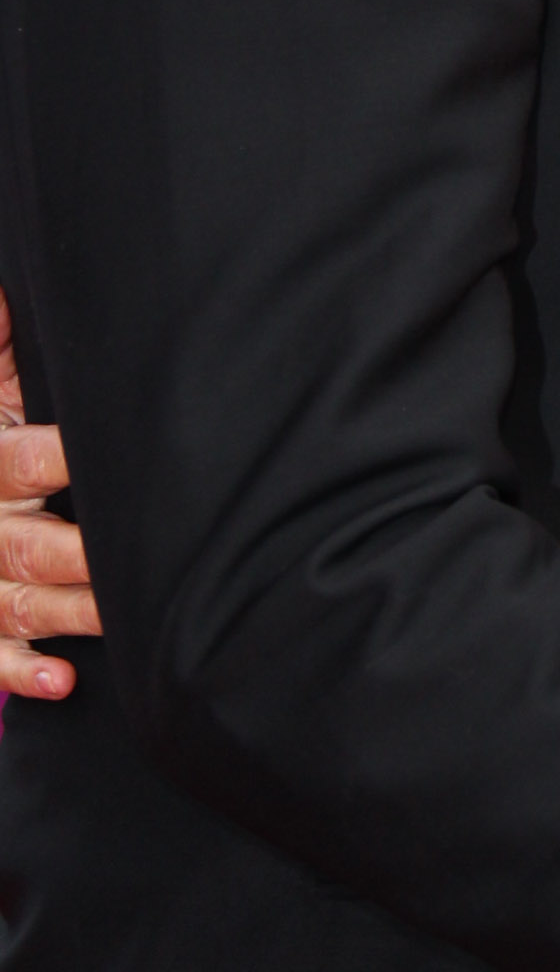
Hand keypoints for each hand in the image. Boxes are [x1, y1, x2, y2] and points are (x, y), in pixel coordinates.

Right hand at [0, 282, 96, 699]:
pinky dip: (16, 672)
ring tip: (119, 619)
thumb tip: (12, 289)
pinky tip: (60, 682)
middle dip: (82, 555)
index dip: (62, 457)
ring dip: (73, 615)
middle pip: (32, 546)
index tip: (104, 456)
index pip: (24, 460)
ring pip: (22, 602)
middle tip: (135, 559)